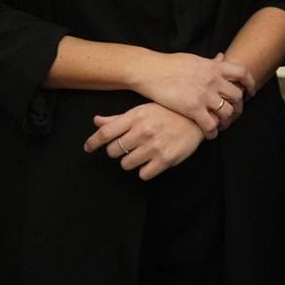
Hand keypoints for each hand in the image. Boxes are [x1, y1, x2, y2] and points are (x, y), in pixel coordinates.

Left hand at [84, 103, 203, 180]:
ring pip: (126, 164)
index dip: (93, 142)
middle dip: (117, 151)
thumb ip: (118, 119)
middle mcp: (143, 131)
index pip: (106, 133)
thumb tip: (96, 122)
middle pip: (113, 151)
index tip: (88, 148)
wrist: (196, 120)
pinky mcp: (165, 160)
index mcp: (135, 117)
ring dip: (130, 161)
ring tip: (142, 153)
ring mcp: (154, 146)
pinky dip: (145, 170)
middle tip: (127, 147)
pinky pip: (143, 174)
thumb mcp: (142, 110)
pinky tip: (151, 161)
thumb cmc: (167, 113)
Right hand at [136, 52, 250, 137]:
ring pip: (227, 112)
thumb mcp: (195, 59)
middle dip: (239, 107)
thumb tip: (221, 57)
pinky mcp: (193, 108)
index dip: (249, 84)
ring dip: (227, 121)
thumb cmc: (170, 64)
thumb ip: (210, 62)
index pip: (242, 73)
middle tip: (234, 113)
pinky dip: (213, 131)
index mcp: (214, 67)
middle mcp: (212, 80)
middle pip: (237, 96)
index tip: (249, 92)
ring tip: (222, 124)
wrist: (151, 71)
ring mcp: (204, 95)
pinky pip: (210, 124)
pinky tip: (210, 133)